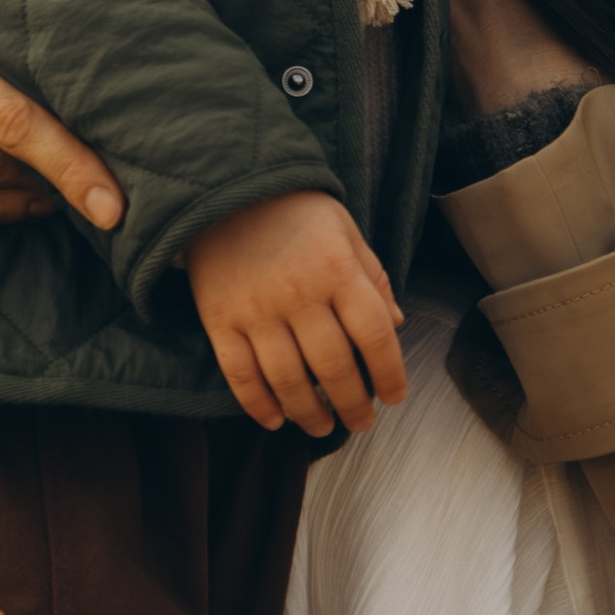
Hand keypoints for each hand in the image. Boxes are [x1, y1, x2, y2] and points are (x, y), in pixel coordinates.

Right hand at [185, 191, 406, 437]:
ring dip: (309, 413)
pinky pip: (240, 374)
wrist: (225, 187)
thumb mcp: (346, 232)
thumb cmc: (295, 212)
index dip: (390, 375)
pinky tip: (275, 419)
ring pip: (288, 380)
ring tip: (322, 427)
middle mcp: (300, 295)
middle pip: (334, 368)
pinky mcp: (220, 320)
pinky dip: (258, 404)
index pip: (374, 336)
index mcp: (338, 271)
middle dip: (353, 405)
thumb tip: (395, 326)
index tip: (393, 397)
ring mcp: (256, 310)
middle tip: (361, 422)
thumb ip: (373, 278)